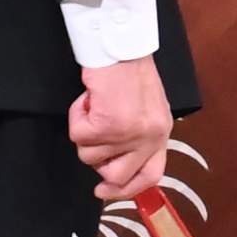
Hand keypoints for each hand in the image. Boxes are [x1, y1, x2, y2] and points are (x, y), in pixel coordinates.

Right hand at [68, 51, 174, 200]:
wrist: (121, 45)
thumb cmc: (130, 70)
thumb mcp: (145, 108)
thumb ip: (137, 137)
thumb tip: (113, 166)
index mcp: (161, 132)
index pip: (151, 175)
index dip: (126, 189)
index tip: (103, 190)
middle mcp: (151, 137)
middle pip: (116, 174)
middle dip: (97, 159)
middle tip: (92, 136)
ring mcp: (130, 134)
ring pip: (89, 154)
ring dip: (84, 130)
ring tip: (95, 104)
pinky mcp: (109, 126)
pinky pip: (78, 135)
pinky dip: (76, 116)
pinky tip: (89, 98)